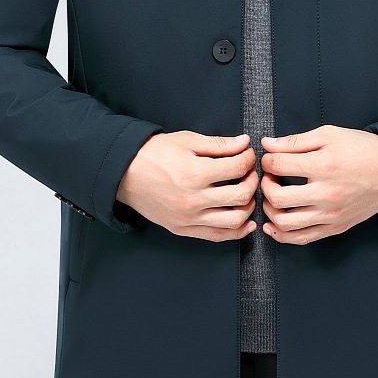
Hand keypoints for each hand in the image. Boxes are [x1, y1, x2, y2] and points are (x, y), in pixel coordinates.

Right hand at [116, 131, 258, 240]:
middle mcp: (194, 200)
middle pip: (241, 195)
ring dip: (248, 206)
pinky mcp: (183, 229)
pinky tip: (246, 222)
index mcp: (195, 173)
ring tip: (246, 193)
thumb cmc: (155, 153)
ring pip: (235, 220)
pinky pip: (218, 236)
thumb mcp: (188, 140)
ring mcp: (188, 218)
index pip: (238, 168)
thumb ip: (219, 144)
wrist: (124, 173)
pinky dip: (237, 232)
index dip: (249, 159)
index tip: (247, 154)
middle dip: (252, 181)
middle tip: (249, 172)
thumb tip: (245, 143)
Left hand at [259, 124, 377, 244]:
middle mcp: (326, 193)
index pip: (278, 166)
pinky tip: (272, 225)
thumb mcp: (329, 134)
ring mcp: (331, 214)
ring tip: (272, 198)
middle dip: (264, 185)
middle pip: (277, 197)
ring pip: (285, 223)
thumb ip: (295, 141)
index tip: (270, 158)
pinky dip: (281, 235)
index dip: (267, 160)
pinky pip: (302, 238)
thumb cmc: (362, 148)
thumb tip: (267, 145)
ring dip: (269, 210)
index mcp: (323, 166)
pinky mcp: (336, 227)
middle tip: (269, 177)